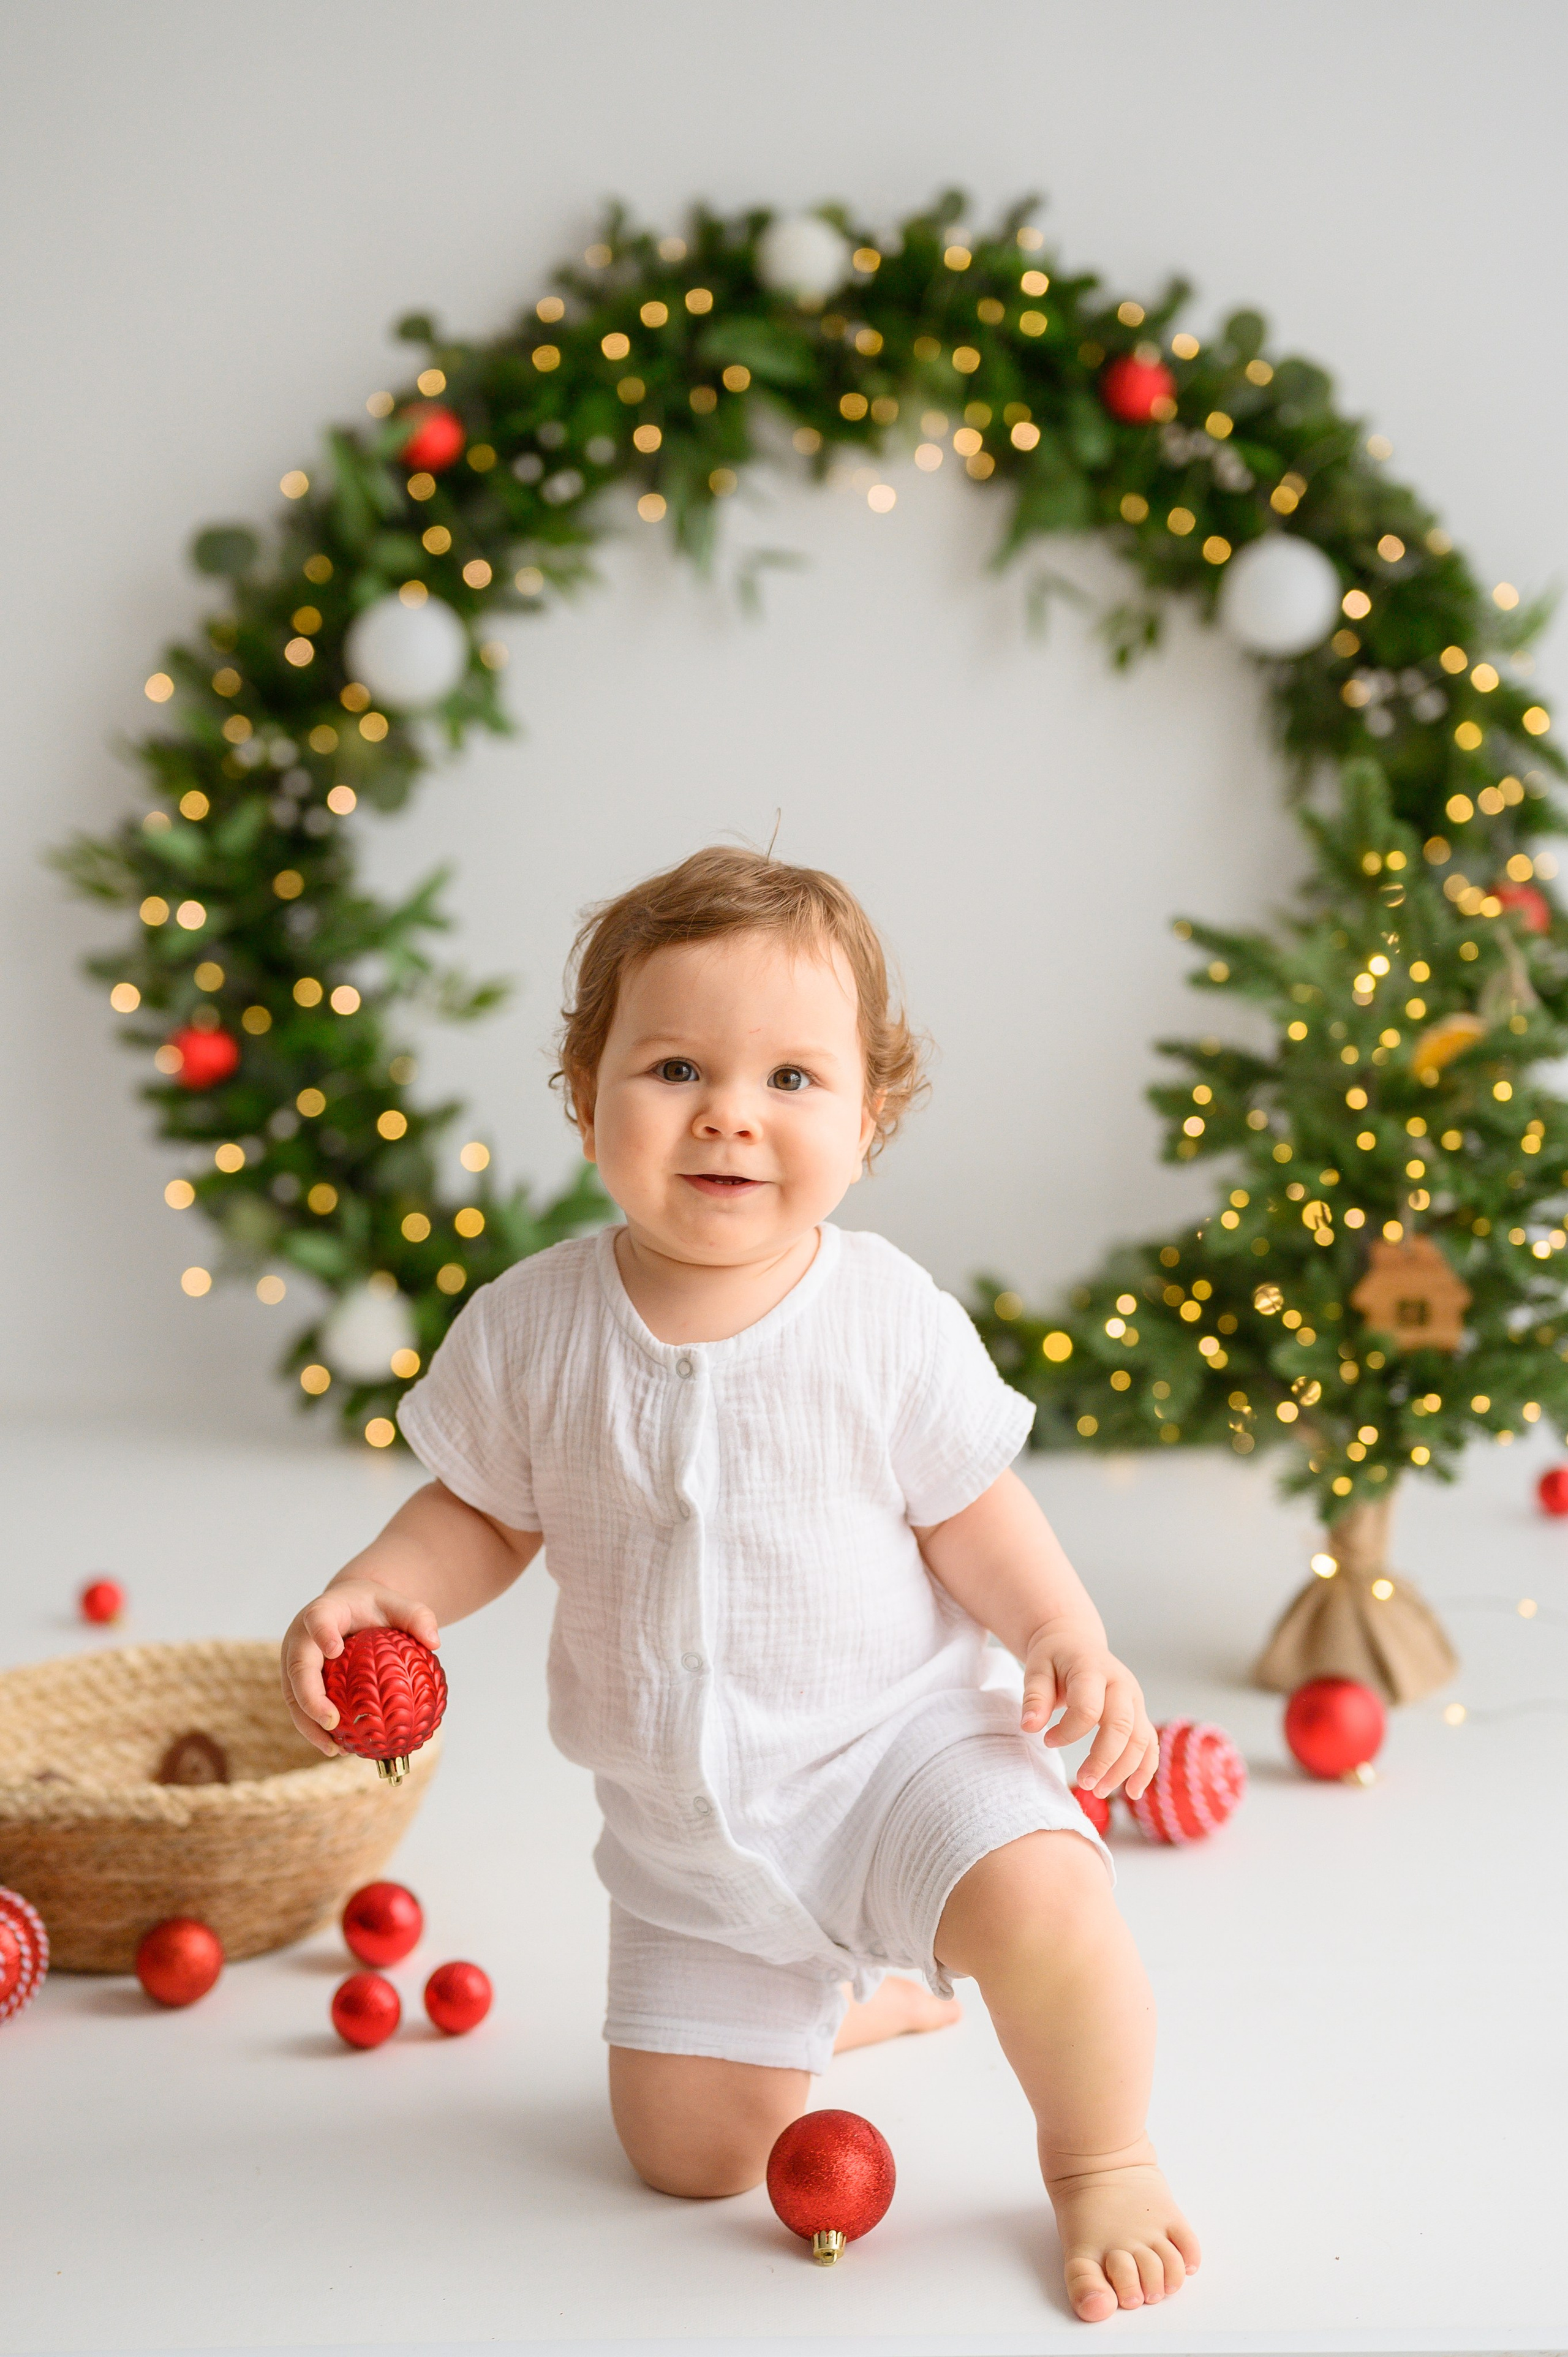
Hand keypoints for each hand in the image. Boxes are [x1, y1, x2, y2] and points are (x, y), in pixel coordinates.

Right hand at [280, 1581, 441, 1758]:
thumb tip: (435, 1642)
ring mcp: (293, 1662)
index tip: (334, 1649)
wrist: (348, 1607)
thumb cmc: (375, 1606)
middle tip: (332, 1721)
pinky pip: (302, 1708)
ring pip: (293, 1696)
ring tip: (334, 1749)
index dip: (322, 1634)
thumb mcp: (398, 1604)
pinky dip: (316, 1729)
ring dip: (310, 1724)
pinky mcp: (296, 1683)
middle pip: (297, 1668)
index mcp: (323, 1611)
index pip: (318, 1620)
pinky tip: (339, 1749)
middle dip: (310, 1697)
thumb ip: (417, 1617)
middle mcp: (300, 1637)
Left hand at [1020, 1625, 1157, 1800]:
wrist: (1076, 1643)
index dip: (1068, 1732)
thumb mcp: (1037, 1668)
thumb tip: (1029, 1727)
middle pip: (1122, 1726)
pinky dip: (1145, 1768)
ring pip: (1140, 1739)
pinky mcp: (1139, 1713)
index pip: (1089, 1708)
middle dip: (1104, 1760)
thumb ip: (1034, 1696)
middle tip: (1084, 1782)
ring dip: (1123, 1769)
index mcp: (1093, 1668)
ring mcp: (1134, 1699)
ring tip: (1099, 1792)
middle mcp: (1121, 1683)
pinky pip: (1150, 1743)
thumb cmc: (1054, 1658)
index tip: (1047, 1740)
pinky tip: (1132, 1791)